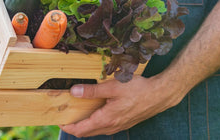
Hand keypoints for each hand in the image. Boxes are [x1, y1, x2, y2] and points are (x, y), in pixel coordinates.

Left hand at [60, 75, 182, 136]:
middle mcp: (111, 127)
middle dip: (75, 126)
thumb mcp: (113, 86)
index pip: (81, 130)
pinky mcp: (124, 123)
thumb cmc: (139, 90)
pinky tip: (98, 109)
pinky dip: (97, 121)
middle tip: (67, 114)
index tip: (59, 120)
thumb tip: (74, 92)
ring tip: (79, 111)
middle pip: (87, 132)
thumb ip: (92, 90)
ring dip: (86, 124)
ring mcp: (118, 126)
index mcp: (106, 119)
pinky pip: (106, 126)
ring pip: (97, 130)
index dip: (68, 126)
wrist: (160, 95)